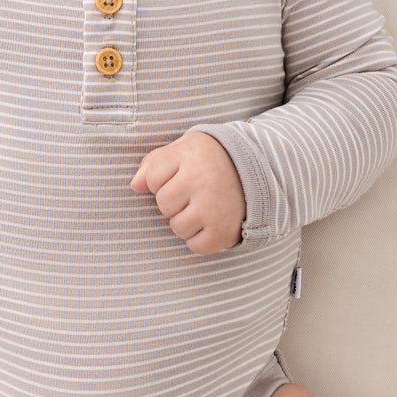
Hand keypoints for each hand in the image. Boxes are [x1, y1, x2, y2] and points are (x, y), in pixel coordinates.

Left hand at [129, 132, 244, 255]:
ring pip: (178, 227)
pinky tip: (213, 222)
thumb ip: (154, 163)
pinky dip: (201, 239)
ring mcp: (214, 208)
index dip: (163, 179)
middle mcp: (203, 180)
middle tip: (198, 192)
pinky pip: (196, 246)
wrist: (261, 172)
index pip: (152, 178)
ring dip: (187, 221)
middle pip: (164, 204)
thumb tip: (135, 187)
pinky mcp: (224, 231)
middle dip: (175, 201)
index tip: (183, 173)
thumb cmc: (212, 161)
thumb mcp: (184, 149)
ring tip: (206, 206)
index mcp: (192, 154)